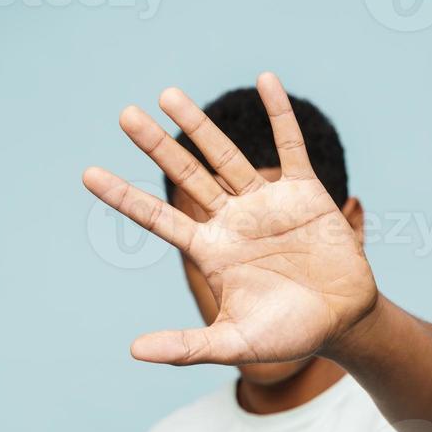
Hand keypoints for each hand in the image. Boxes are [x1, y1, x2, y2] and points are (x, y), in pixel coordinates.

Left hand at [83, 73, 377, 365]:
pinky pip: (290, 147)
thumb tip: (134, 351)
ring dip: (200, 126)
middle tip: (125, 115)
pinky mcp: (305, 194)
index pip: (159, 218)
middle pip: (186, 176)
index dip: (125, 196)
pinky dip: (280, 114)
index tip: (89, 174)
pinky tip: (265, 80)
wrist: (342, 322)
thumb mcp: (234, 342)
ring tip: (167, 94)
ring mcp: (267, 204)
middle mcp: (233, 221)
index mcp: (212, 251)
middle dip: (157, 146)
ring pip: (226, 157)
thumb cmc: (289, 335)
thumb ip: (187, 346)